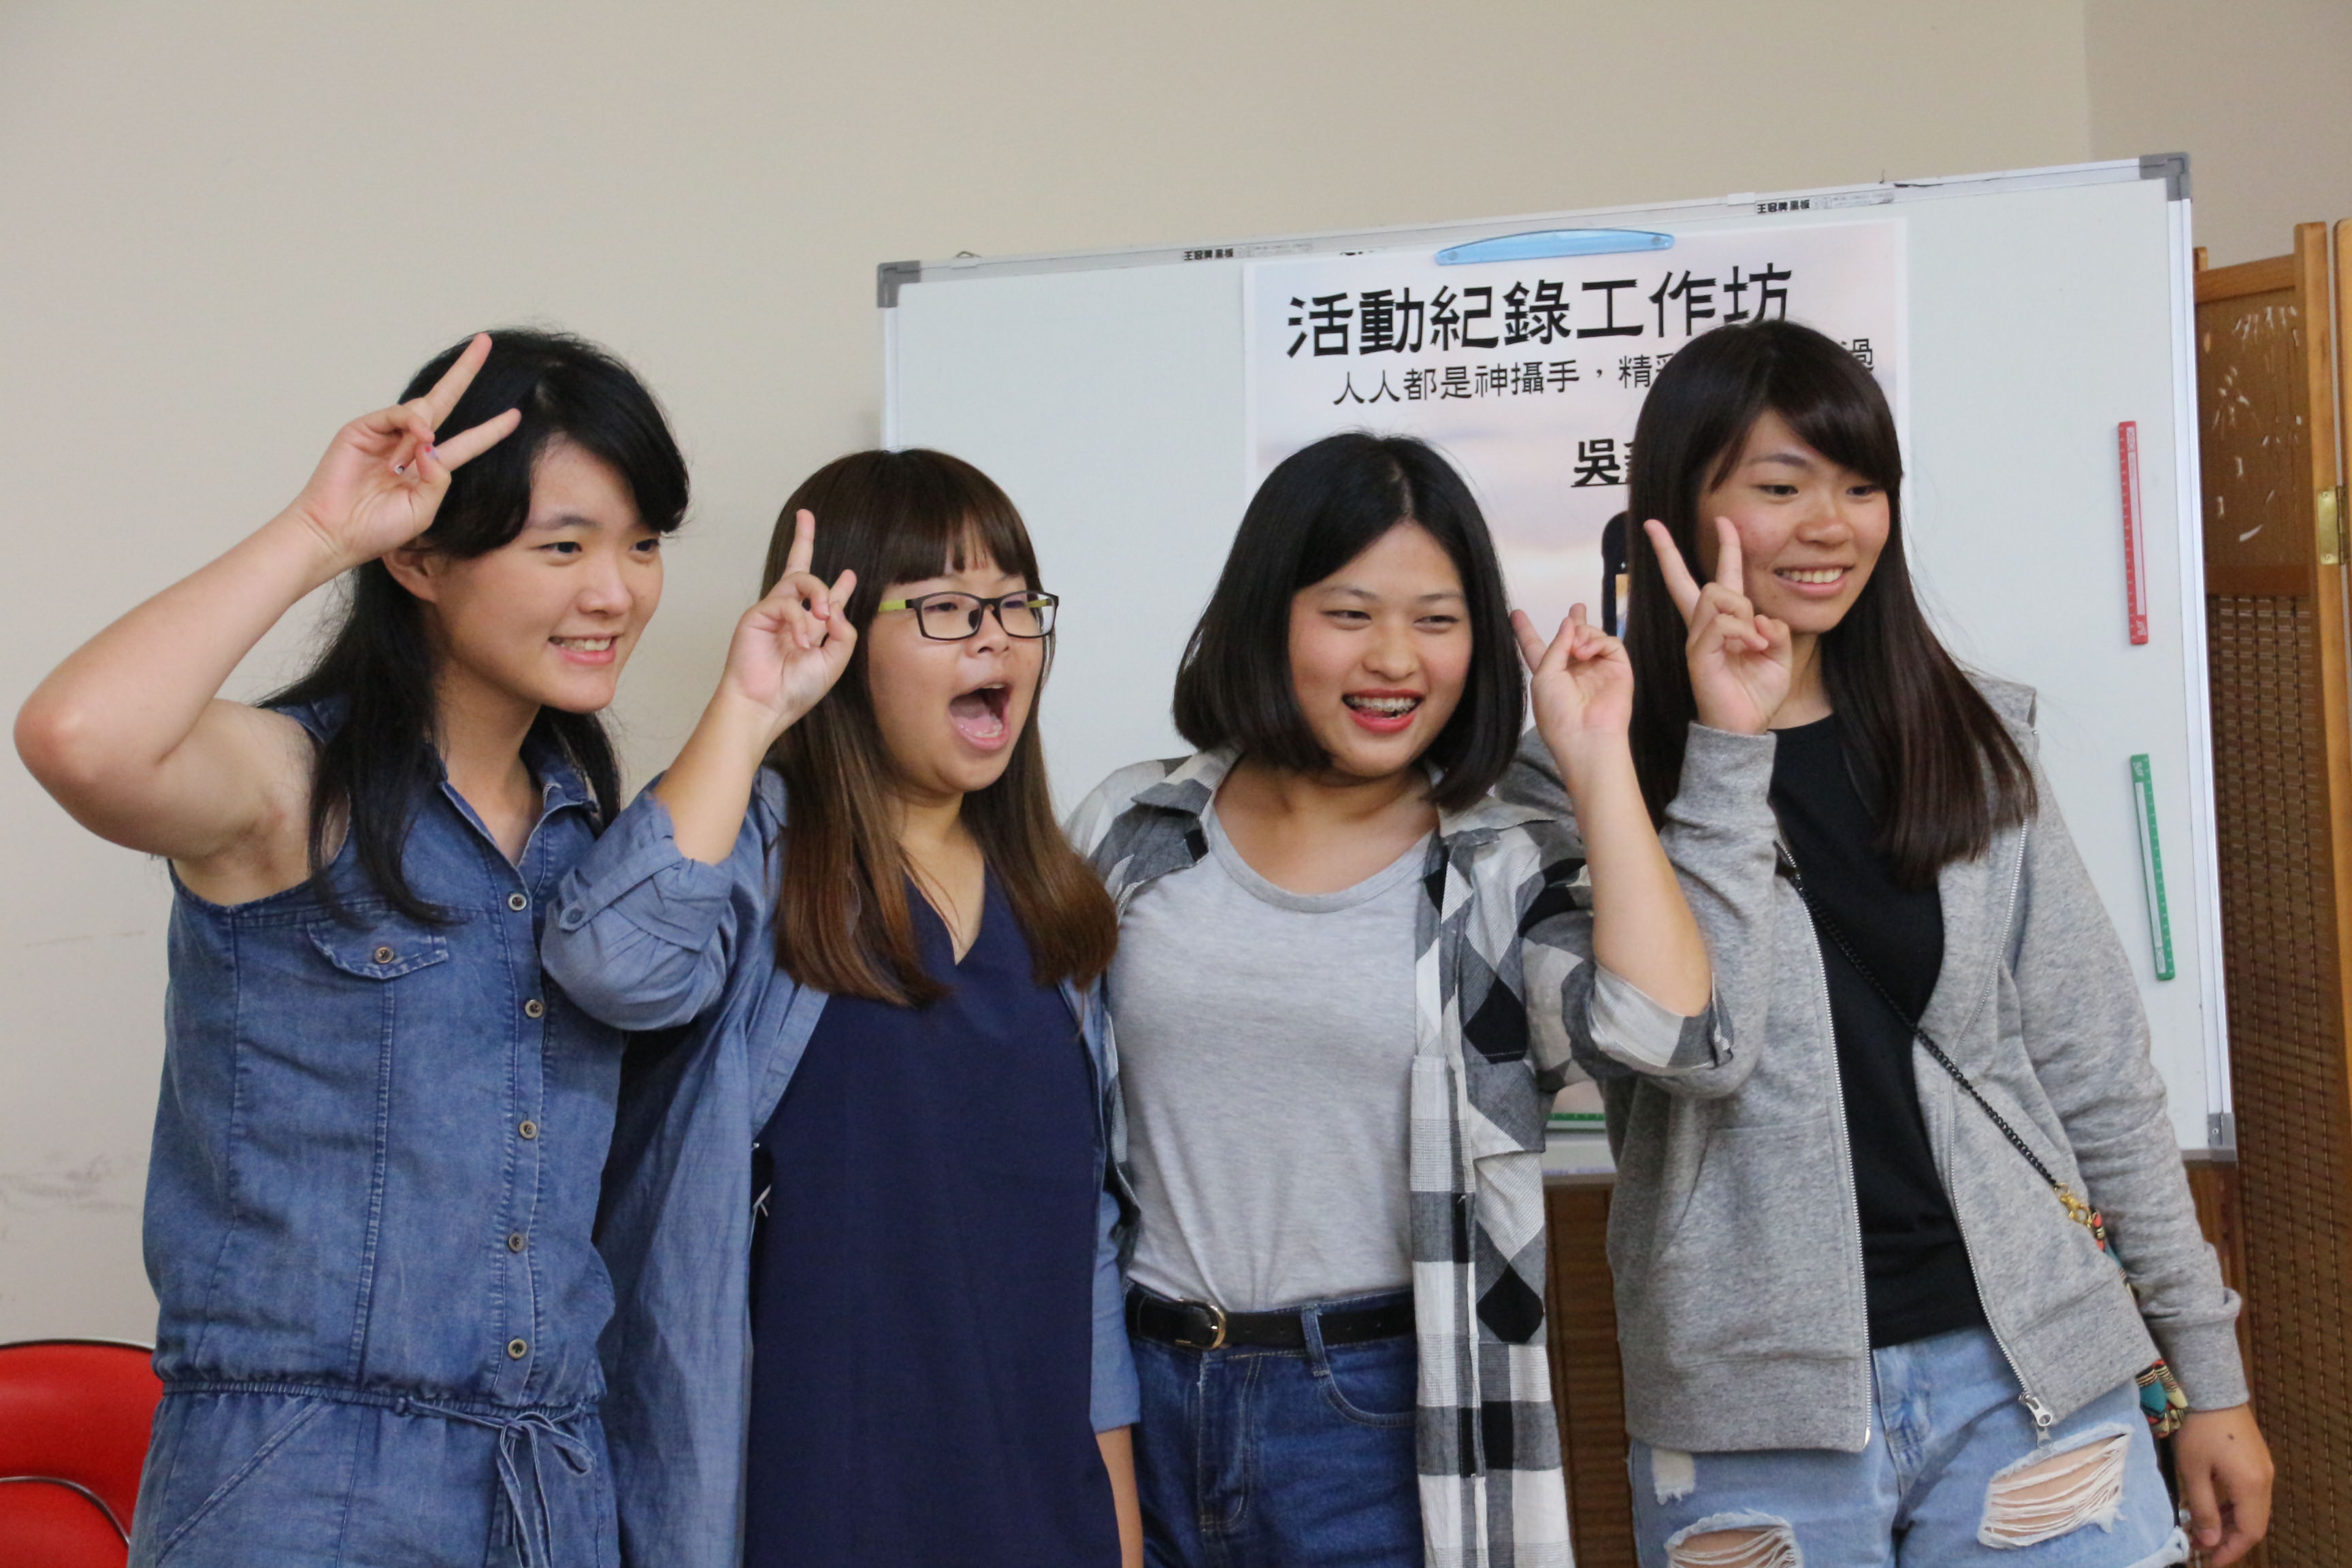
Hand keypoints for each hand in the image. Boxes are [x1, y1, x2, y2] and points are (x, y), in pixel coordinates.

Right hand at [283, 333, 522, 573]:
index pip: (467, 443)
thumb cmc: (377, 528)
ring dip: (426, 424)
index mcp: (429, 468)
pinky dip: (410, 420)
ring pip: (421, 408)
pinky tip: (418, 435)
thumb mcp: (423, 510)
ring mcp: (386, 435)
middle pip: (444, 402)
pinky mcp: (362, 429)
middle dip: (465, 372)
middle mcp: (410, 446)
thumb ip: (439, 480)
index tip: (516, 415)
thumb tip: (433, 444)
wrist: (335, 532)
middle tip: (485, 342)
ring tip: (415, 451)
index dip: (491, 429)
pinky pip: (395, 414)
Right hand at [718, 509, 857, 738]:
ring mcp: (773, 613)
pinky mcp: (757, 614)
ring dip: (819, 592)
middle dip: (803, 539)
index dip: (840, 587)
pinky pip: (786, 602)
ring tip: (824, 616)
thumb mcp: (834, 661)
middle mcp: (791, 616)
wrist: (765, 706)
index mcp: (811, 628)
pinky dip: (799, 620)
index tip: (850, 574)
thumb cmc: (796, 690)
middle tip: (806, 517)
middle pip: (798, 570)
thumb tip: (836, 607)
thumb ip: (843, 633)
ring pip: (799, 578)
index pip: (825, 600)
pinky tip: (802, 641)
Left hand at [1514, 603, 1630, 760]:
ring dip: (1581, 634)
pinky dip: (1598, 641)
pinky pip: (1610, 643)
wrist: (1586, 734)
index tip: (1516, 613)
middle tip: (1577, 607)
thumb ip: (1555, 646)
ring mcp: (1597, 668)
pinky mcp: (1618, 668)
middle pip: (1573, 638)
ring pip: (1591, 635)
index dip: (1525, 631)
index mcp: (1549, 673)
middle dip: (1575, 622)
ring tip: (1576, 648)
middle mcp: (1574, 669)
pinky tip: (1586, 653)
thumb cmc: (1557, 710)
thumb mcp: (1544, 676)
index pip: (1536, 647)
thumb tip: (1568, 622)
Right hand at [1645, 517, 1791, 734]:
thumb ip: (1775, 630)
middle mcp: (1706, 628)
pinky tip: (1753, 648)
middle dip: (1667, 551)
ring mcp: (1698, 639)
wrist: (1745, 728)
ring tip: (1756, 641)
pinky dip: (1744, 632)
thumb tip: (1762, 617)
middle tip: (1652, 525)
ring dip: (1743, 611)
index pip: (1718, 579)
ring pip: (1715, 594)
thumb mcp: (1779, 655)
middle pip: (1687, 581)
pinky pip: (1722, 623)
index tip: (1723, 520)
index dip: (1725, 547)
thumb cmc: (1758, 694)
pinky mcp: (1698, 653)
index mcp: (1726, 624)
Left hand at [2172, 1405, 2271, 1563]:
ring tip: (2202, 1531)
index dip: (2230, 1551)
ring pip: (2253, 1510)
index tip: (2209, 1561)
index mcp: (2251, 1486)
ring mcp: (2264, 1469)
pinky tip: (2213, 1509)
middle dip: (2229, 1540)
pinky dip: (2234, 1507)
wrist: (2211, 1389)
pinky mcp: (2257, 1461)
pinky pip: (2251, 1495)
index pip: (2249, 1532)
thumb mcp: (2193, 1471)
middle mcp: (2265, 1481)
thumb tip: (2210, 1541)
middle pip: (2254, 1524)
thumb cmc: (2197, 1429)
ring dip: (2230, 1524)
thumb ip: (2203, 1508)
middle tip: (2202, 1548)